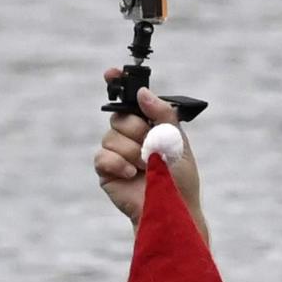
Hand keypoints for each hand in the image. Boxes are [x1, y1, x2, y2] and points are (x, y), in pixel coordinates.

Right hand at [93, 83, 202, 223]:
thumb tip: (143, 93)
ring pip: (112, 137)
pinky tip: (131, 174)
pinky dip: (118, 164)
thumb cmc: (179, 178)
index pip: (129, 98)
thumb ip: (162, 115)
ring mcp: (116, 152)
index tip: (112, 72)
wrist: (173, 208)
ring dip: (133, 152)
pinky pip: (102, 156)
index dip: (118, 83)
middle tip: (152, 146)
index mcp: (148, 124)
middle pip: (119, 116)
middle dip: (137, 130)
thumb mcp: (177, 141)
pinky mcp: (106, 170)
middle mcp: (129, 135)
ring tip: (146, 167)